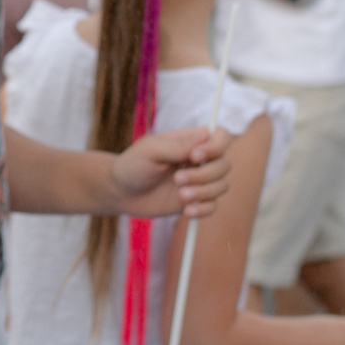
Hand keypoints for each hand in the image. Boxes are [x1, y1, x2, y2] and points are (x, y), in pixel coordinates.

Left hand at [107, 124, 232, 219]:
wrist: (120, 192)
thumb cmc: (133, 164)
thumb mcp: (151, 150)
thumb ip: (179, 146)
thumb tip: (206, 133)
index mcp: (192, 141)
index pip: (222, 137)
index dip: (216, 147)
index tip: (194, 157)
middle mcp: (200, 160)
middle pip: (224, 164)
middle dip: (204, 175)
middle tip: (177, 179)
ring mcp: (199, 181)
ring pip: (222, 186)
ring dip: (204, 192)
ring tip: (180, 195)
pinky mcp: (195, 201)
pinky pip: (213, 206)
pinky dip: (204, 209)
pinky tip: (186, 211)